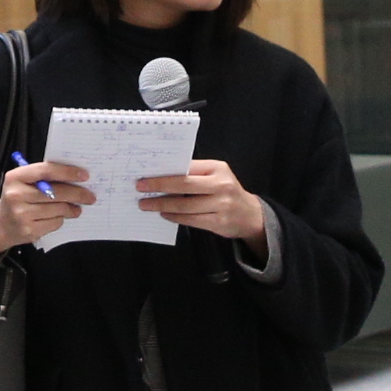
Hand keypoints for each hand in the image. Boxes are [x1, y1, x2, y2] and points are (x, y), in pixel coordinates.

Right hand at [0, 158, 90, 264]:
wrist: (1, 224)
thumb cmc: (18, 197)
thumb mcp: (23, 182)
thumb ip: (44, 176)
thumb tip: (76, 177)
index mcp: (15, 177)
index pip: (46, 171)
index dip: (67, 172)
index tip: (84, 175)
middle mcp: (16, 195)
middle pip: (55, 193)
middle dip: (77, 194)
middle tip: (90, 196)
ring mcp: (22, 215)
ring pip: (58, 209)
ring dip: (71, 209)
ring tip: (76, 208)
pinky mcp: (29, 230)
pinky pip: (55, 223)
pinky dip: (61, 219)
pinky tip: (59, 217)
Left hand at [135, 158, 264, 247]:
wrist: (250, 215)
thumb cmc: (227, 191)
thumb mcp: (216, 176)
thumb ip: (195, 173)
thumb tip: (163, 174)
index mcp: (218, 168)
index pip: (187, 168)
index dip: (165, 173)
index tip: (146, 176)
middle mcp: (221, 185)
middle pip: (184, 185)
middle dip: (159, 186)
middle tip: (140, 189)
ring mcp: (221, 205)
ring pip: (185, 205)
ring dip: (163, 205)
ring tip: (147, 205)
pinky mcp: (218, 222)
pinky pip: (191, 220)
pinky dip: (175, 217)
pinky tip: (164, 214)